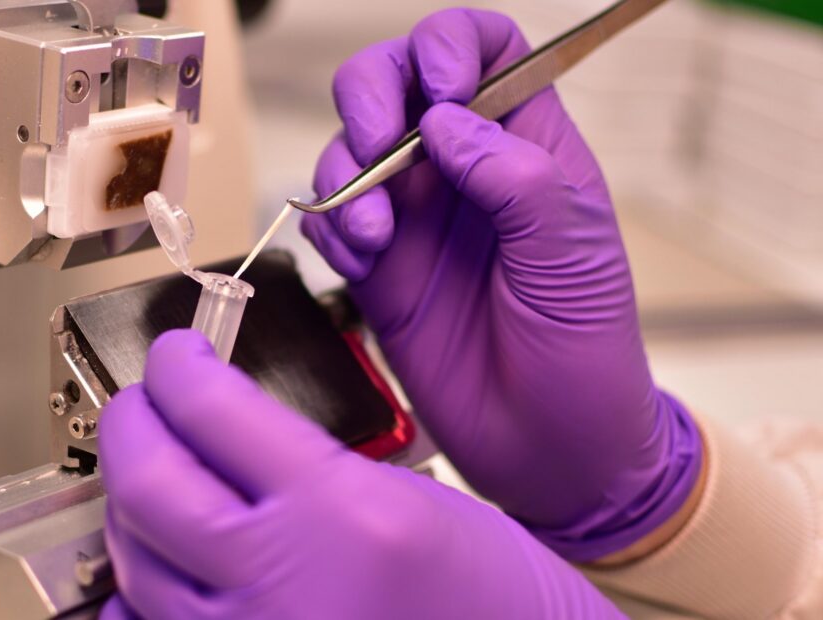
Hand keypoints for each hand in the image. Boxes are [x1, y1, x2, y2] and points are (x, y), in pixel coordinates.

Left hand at [97, 330, 621, 618]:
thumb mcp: (400, 493)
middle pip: (149, 481)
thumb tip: (209, 427)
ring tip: (151, 475)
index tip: (177, 355)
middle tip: (145, 403)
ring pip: (134, 557)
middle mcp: (285, 582)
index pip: (211, 409)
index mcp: (341, 511)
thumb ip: (297, 461)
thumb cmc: (481, 588)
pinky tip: (157, 566)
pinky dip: (136, 593)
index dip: (178, 366)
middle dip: (132, 424)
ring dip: (129, 503)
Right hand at [302, 8, 701, 560]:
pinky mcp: (377, 269)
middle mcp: (465, 172)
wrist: (548, 454)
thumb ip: (517, 178)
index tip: (440, 94)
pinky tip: (364, 266)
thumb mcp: (574, 259)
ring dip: (346, 181)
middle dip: (370, 99)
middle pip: (396, 84)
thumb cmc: (585, 358)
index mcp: (529, 149)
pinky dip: (331, 232)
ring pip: (349, 150)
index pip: (488, 50)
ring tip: (377, 240)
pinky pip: (330, 221)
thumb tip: (445, 121)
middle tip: (375, 147)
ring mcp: (414, 218)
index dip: (450, 48)